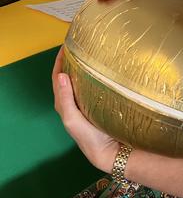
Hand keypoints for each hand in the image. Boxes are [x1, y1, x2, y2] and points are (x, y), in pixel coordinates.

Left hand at [52, 47, 118, 172]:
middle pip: (69, 76)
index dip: (59, 61)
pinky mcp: (99, 103)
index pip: (57, 78)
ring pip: (81, 80)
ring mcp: (87, 102)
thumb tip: (61, 75)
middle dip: (71, 61)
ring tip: (91, 53)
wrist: (110, 152)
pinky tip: (102, 69)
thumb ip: (65, 99)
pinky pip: (93, 85)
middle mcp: (73, 102)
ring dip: (83, 66)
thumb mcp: (72, 119)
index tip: (66, 45)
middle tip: (80, 45)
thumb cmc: (89, 137)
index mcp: (63, 105)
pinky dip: (94, 74)